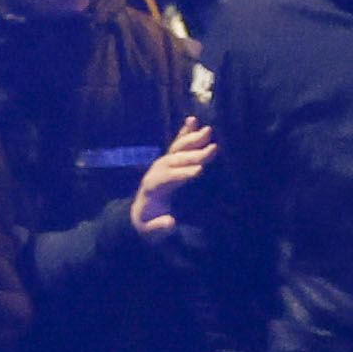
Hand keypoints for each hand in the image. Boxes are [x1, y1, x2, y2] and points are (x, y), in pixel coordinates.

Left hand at [130, 111, 213, 242]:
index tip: (199, 170)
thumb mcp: (150, 232)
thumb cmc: (148, 224)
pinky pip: (177, 144)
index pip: (167, 179)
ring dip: (192, 140)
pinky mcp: (169, 161)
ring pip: (176, 150)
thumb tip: (170, 222)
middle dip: (193, 155)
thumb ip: (158, 228)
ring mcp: (162, 165)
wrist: (140, 214)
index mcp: (152, 189)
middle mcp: (155, 172)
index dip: (182, 174)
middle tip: (213, 149)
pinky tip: (193, 119)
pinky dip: (185, 132)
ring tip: (208, 130)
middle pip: (174, 161)